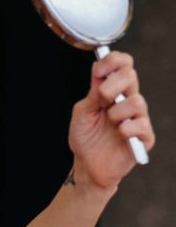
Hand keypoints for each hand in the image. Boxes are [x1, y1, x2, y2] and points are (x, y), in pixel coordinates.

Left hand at [68, 51, 154, 189]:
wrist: (88, 165)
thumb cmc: (85, 138)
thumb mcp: (82, 113)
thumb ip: (92, 93)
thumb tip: (99, 70)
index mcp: (113, 92)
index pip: (123, 65)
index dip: (113, 61)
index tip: (98, 70)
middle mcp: (128, 101)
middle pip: (131, 76)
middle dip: (113, 85)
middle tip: (102, 100)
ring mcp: (138, 118)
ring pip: (137, 101)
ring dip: (117, 112)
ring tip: (109, 123)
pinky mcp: (144, 137)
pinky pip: (141, 125)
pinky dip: (126, 128)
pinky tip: (119, 134)